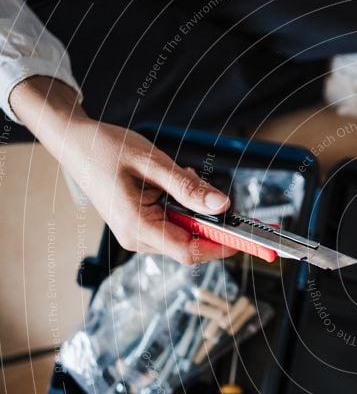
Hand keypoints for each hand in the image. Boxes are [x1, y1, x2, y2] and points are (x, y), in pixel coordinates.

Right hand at [10, 77, 234, 264]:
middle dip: (209, 221)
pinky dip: (184, 206)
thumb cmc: (105, 148)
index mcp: (137, 226)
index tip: (245, 235)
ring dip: (195, 209)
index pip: (190, 251)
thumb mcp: (153, 163)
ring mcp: (137, 233)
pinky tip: (174, 182)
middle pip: (191, 244)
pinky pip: (174, 223)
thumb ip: (188, 187)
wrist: (74, 142)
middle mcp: (137, 237)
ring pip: (184, 233)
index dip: (222, 245)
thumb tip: (223, 205)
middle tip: (212, 189)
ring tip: (181, 176)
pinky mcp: (140, 225)